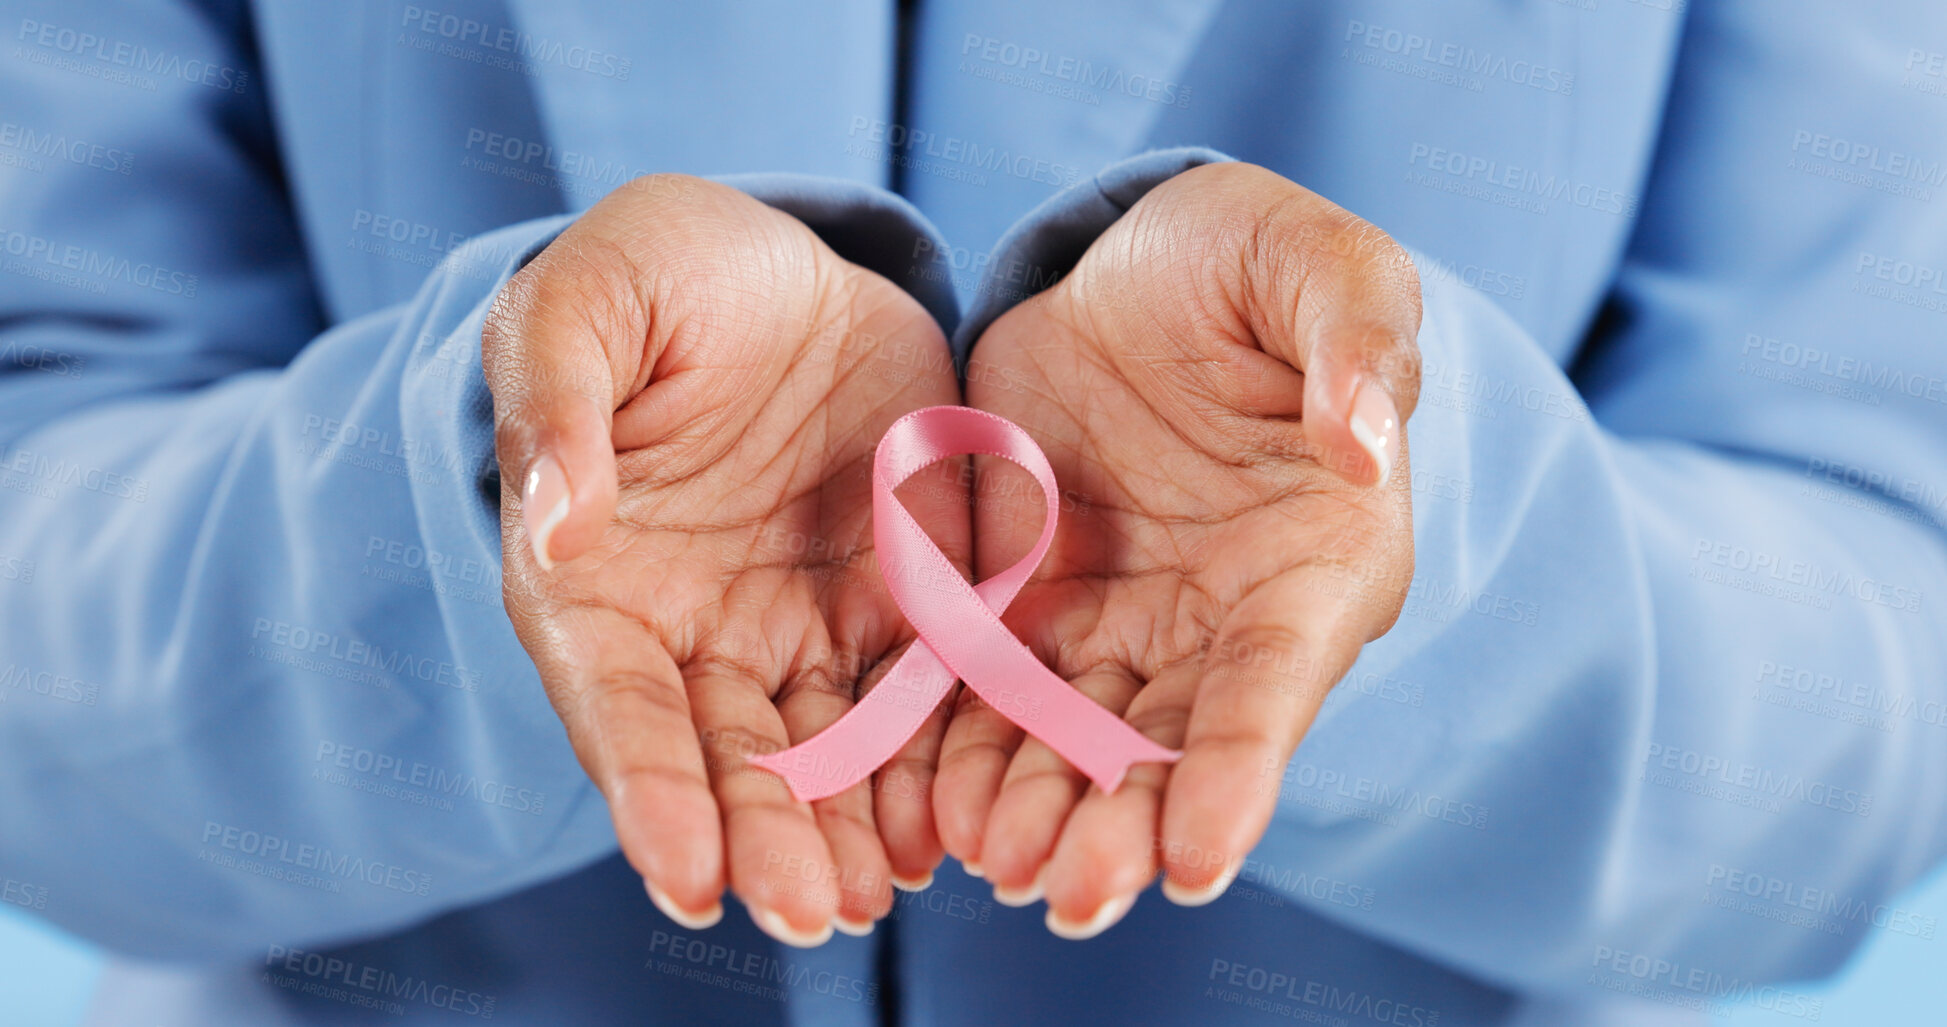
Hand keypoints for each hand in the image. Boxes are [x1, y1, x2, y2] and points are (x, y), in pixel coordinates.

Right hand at [483, 176, 966, 943]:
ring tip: (879, 899)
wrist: (777, 263)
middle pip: (727, 756)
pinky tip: (953, 824)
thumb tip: (555, 522)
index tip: (686, 874)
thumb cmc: (654, 278)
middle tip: (809, 916)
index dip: (649, 789)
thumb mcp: (587, 303)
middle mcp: (696, 630)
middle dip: (764, 840)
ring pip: (825, 750)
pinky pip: (920, 694)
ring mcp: (798, 624)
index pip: (617, 702)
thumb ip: (557, 403)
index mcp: (598, 578)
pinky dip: (931, 763)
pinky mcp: (898, 600)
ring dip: (848, 830)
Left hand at [935, 162, 1420, 935]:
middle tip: (1067, 896)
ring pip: (1075, 738)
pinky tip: (924, 805)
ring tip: (989, 867)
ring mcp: (1123, 619)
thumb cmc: (1259, 263)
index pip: (1276, 680)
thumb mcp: (1321, 266)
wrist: (1146, 267)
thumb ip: (1357, 341)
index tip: (1201, 858)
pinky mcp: (1028, 601)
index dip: (1239, 767)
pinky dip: (961, 749)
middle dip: (1121, 825)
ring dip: (1035, 810)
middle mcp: (1221, 618)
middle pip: (1171, 742)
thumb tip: (1367, 444)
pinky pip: (988, 689)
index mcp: (1317, 560)